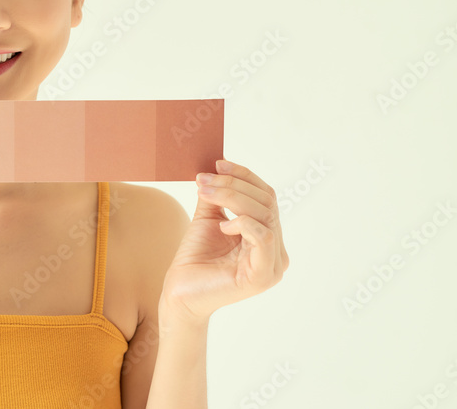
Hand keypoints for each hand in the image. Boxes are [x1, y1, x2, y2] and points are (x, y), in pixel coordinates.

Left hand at [160, 159, 289, 323]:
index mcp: (267, 235)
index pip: (266, 196)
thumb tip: (217, 167)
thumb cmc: (195, 258)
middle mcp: (276, 250)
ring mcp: (273, 265)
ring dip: (232, 198)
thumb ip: (217, 196)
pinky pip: (264, 237)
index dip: (244, 176)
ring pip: (264, 215)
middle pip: (266, 202)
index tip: (218, 164)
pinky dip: (243, 223)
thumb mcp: (207, 218)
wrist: (180, 291)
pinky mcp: (263, 276)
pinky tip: (222, 226)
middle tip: (204, 180)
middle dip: (233, 185)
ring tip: (205, 194)